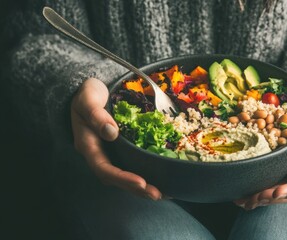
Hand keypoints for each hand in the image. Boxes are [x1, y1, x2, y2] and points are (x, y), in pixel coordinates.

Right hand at [71, 78, 161, 199]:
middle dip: (136, 189)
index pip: (104, 168)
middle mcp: (98, 154)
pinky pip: (131, 165)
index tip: (141, 182)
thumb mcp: (88, 99)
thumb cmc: (88, 94)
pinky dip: (145, 174)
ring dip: (141, 187)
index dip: (122, 178)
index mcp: (88, 145)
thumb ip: (96, 115)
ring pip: (124, 176)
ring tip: (162, 193)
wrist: (90, 91)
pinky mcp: (120, 150)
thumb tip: (111, 132)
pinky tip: (160, 179)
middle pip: (116, 179)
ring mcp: (109, 153)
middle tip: (157, 194)